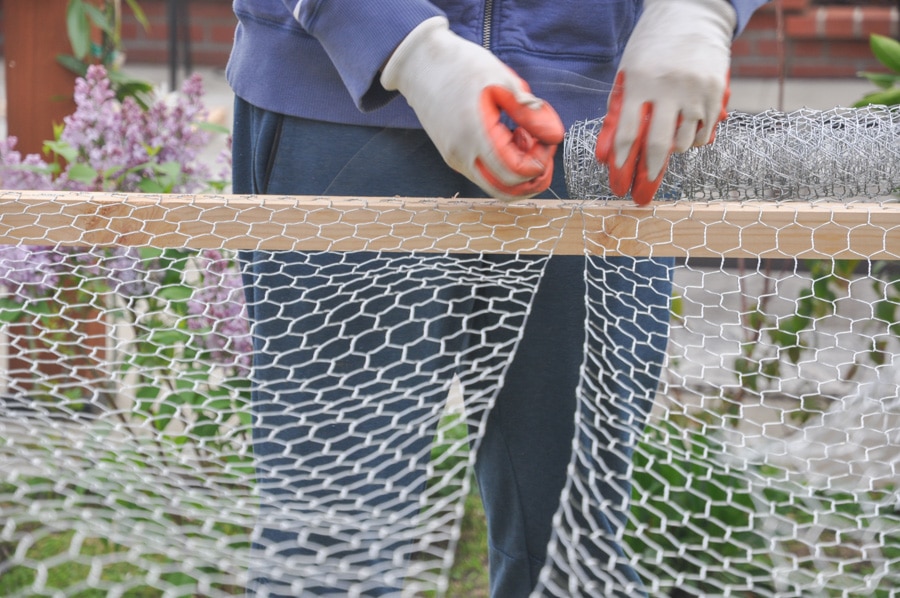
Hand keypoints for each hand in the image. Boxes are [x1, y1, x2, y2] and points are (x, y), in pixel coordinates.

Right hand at [381, 17, 564, 200]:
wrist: (419, 64)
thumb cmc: (459, 65)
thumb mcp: (501, 80)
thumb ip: (529, 112)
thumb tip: (556, 135)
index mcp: (474, 135)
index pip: (516, 172)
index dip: (539, 162)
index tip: (547, 138)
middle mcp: (461, 155)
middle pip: (505, 191)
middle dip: (532, 178)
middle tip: (543, 149)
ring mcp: (454, 159)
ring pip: (495, 185)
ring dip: (518, 171)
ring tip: (525, 138)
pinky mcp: (453, 156)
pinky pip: (484, 173)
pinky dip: (503, 164)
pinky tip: (509, 137)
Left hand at [595, 0, 735, 204]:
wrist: (691, 14)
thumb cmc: (652, 47)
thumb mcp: (628, 72)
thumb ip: (618, 109)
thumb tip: (606, 150)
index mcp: (640, 82)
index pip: (626, 132)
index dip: (621, 160)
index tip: (618, 177)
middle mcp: (668, 88)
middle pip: (656, 143)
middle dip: (648, 171)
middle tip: (643, 188)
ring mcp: (694, 91)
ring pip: (683, 142)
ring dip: (672, 151)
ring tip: (667, 147)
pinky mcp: (715, 92)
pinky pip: (704, 132)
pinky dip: (693, 140)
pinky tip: (687, 134)